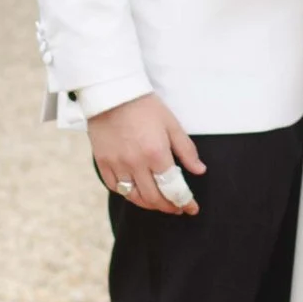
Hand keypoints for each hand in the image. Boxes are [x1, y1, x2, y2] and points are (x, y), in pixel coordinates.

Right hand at [87, 93, 205, 213]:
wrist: (112, 93)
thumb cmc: (145, 106)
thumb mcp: (171, 124)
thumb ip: (186, 150)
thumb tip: (200, 171)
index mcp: (156, 153)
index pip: (173, 188)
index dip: (185, 202)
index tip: (192, 208)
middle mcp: (135, 163)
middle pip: (154, 198)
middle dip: (169, 207)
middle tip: (177, 207)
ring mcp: (117, 164)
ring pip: (133, 196)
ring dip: (149, 204)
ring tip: (159, 203)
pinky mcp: (102, 162)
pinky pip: (114, 187)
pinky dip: (127, 194)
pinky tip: (136, 192)